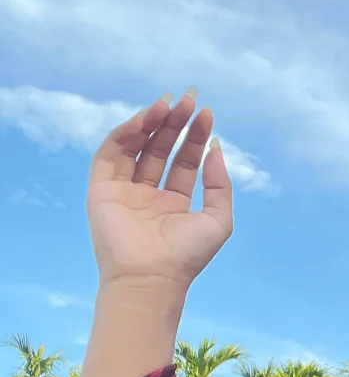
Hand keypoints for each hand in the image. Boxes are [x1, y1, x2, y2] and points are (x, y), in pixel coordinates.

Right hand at [86, 91, 232, 295]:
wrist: (151, 278)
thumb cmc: (186, 255)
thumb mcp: (219, 218)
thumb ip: (219, 183)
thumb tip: (217, 149)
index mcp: (173, 203)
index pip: (184, 160)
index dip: (195, 136)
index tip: (206, 112)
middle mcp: (147, 195)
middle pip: (161, 149)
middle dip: (175, 123)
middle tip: (188, 98)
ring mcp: (124, 192)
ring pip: (136, 147)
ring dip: (151, 122)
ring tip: (169, 103)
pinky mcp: (101, 190)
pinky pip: (110, 155)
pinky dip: (125, 133)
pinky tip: (145, 119)